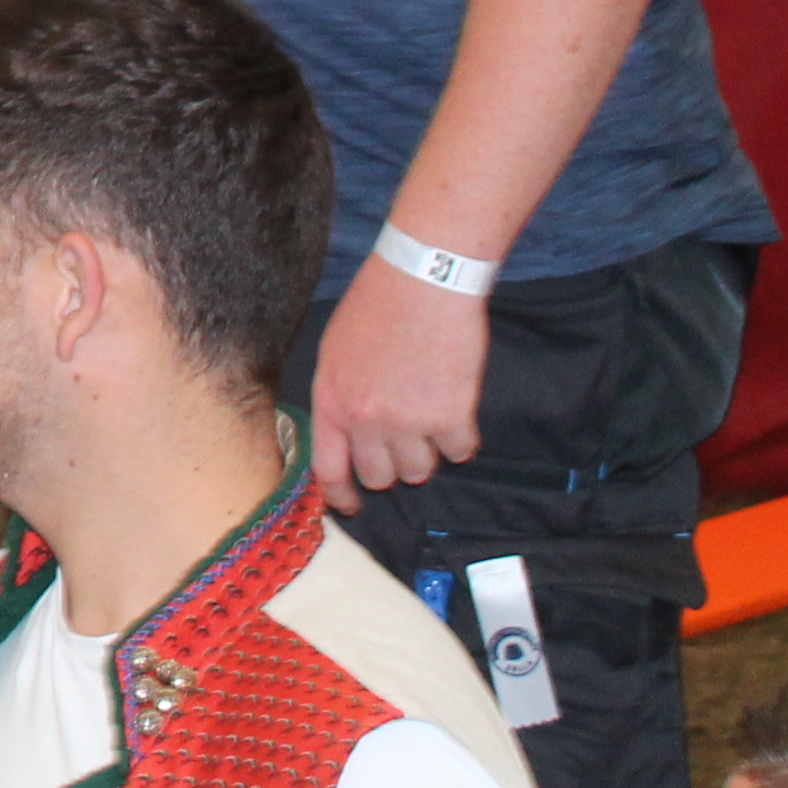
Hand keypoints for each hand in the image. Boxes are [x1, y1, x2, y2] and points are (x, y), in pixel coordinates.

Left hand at [308, 254, 490, 513]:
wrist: (423, 281)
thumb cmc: (376, 307)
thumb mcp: (334, 351)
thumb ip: (338, 396)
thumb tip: (343, 436)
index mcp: (331, 400)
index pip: (328, 468)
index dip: (340, 494)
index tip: (352, 505)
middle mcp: (366, 419)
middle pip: (380, 477)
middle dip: (391, 464)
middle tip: (403, 438)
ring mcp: (409, 422)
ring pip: (419, 470)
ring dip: (426, 450)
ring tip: (427, 412)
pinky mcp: (451, 418)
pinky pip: (458, 452)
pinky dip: (459, 437)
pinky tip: (454, 406)